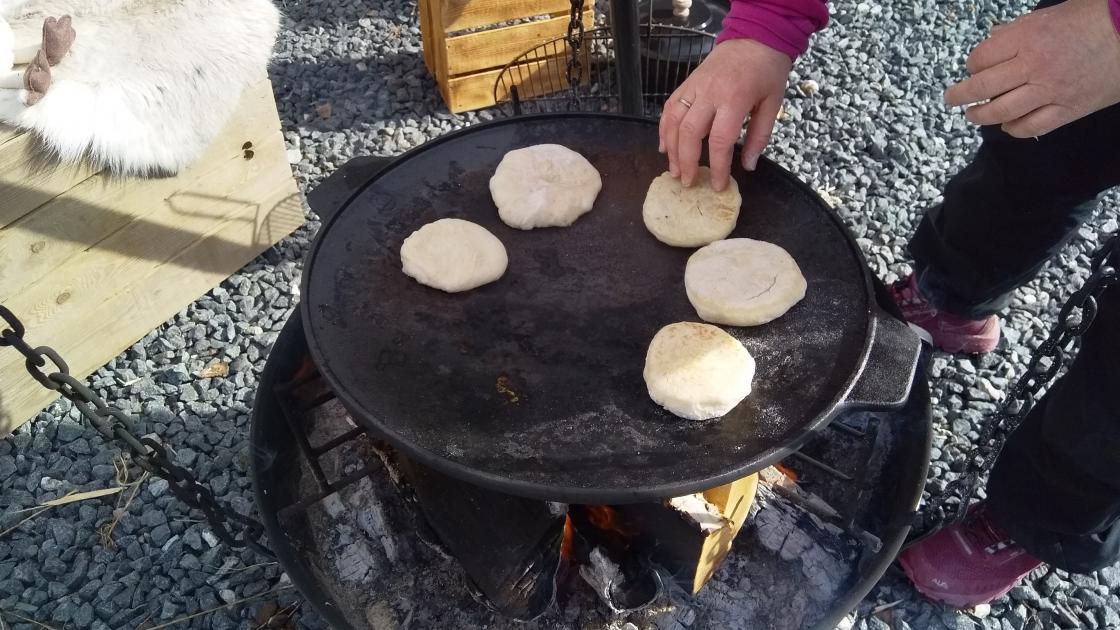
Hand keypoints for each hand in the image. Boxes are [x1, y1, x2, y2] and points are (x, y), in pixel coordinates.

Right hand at [658, 38, 791, 191]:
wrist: (754, 37)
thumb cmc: (767, 71)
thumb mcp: (773, 103)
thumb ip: (759, 136)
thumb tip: (748, 166)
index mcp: (734, 99)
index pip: (721, 140)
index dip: (718, 166)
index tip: (718, 185)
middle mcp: (709, 93)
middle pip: (689, 133)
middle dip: (687, 161)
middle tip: (688, 182)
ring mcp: (694, 87)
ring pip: (673, 121)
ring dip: (671, 149)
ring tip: (675, 171)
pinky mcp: (686, 84)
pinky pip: (669, 108)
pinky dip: (663, 129)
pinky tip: (665, 147)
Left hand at [945, 0, 1119, 136]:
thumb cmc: (1094, 18)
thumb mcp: (1050, 15)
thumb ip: (1017, 30)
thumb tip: (993, 40)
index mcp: (1026, 37)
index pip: (980, 60)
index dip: (971, 66)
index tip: (972, 69)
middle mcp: (1033, 66)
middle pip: (982, 89)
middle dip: (960, 96)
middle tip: (951, 99)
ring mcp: (1050, 90)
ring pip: (1001, 112)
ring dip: (980, 117)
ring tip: (972, 115)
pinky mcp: (1068, 109)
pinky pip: (1031, 127)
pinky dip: (1013, 129)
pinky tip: (1007, 127)